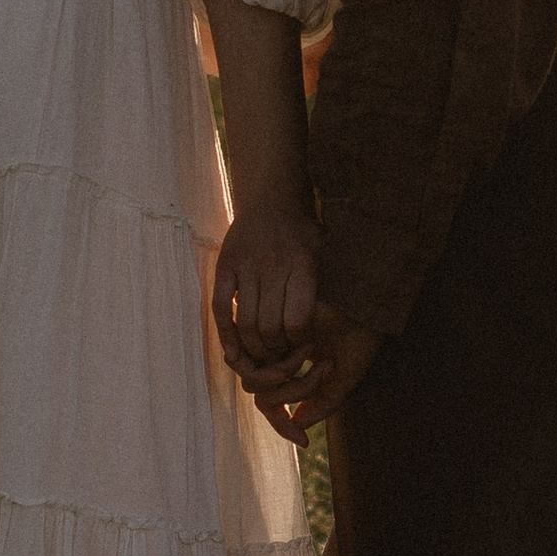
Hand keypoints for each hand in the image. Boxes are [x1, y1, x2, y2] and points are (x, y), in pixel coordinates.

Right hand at [213, 202, 320, 380]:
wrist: (271, 198)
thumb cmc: (304, 232)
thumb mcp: (326, 252)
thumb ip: (327, 286)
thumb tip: (337, 327)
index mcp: (301, 266)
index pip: (297, 320)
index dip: (298, 341)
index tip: (303, 346)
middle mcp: (273, 268)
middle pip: (269, 327)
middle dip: (276, 350)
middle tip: (282, 357)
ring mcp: (245, 267)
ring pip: (245, 322)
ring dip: (253, 346)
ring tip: (263, 353)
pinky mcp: (224, 267)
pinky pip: (220, 307)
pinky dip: (225, 331)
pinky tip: (233, 348)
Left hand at [245, 312, 382, 443]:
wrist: (362, 302)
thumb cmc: (357, 335)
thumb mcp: (343, 379)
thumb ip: (322, 404)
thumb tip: (297, 426)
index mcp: (289, 367)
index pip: (272, 404)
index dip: (282, 426)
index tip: (303, 442)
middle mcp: (274, 356)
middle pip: (262, 398)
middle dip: (293, 397)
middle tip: (325, 373)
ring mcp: (267, 343)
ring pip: (259, 388)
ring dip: (293, 386)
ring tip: (323, 363)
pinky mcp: (262, 330)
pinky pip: (260, 368)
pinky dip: (284, 369)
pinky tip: (310, 350)